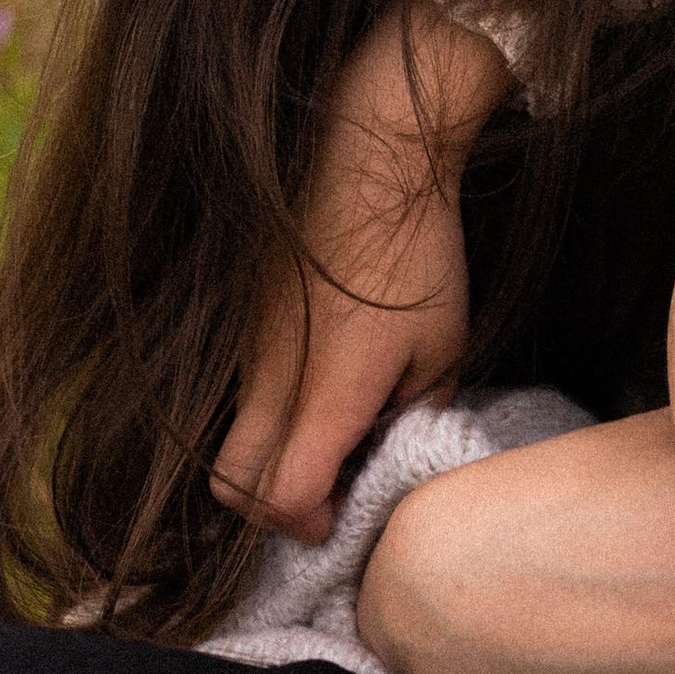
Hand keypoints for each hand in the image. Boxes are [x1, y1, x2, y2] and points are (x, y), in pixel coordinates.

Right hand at [212, 0, 511, 542]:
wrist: (368, 149)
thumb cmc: (417, 248)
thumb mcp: (444, 344)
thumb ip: (417, 413)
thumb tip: (392, 450)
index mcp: (324, 392)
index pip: (283, 499)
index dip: (313, 524)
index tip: (348, 510)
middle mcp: (271, 375)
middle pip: (230, 486)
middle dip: (275, 511)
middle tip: (331, 491)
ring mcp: (251, 344)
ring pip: (234, 435)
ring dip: (274, 458)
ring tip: (337, 431)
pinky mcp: (248, 315)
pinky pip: (245, 388)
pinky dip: (273, 410)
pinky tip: (325, 378)